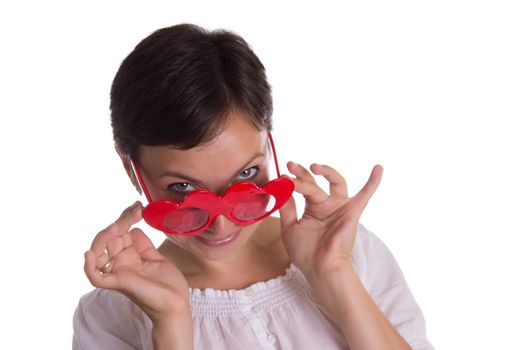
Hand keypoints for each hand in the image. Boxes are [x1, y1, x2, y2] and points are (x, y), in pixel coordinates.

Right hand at [84, 201, 189, 322]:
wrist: (176, 304)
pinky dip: (89, 267)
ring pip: (98, 252)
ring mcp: (118, 272)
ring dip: (105, 236)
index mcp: (129, 256)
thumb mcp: (155, 258)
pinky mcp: (119, 283)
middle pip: (109, 237)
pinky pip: (96, 277)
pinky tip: (90, 254)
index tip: (138, 205)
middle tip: (137, 210)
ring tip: (118, 225)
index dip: (126, 217)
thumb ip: (142, 245)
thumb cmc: (168, 285)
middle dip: (121, 220)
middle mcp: (120, 263)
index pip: (119, 232)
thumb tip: (133, 228)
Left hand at [279, 162, 382, 278]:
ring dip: (327, 171)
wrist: (320, 269)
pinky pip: (365, 195)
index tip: (282, 175)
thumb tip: (281, 188)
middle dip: (302, 173)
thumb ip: (287, 208)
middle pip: (315, 183)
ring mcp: (340, 207)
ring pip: (335, 182)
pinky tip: (378, 168)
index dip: (293, 179)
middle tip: (290, 165)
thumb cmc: (306, 253)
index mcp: (312, 208)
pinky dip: (373, 182)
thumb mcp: (290, 227)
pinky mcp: (352, 212)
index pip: (303, 187)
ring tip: (314, 166)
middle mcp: (327, 205)